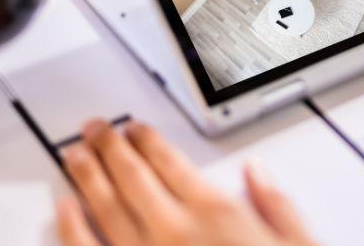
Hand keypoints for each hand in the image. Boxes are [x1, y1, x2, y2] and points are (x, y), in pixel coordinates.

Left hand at [57, 119, 314, 245]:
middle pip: (131, 175)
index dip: (147, 139)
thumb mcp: (299, 245)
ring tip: (73, 154)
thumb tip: (257, 173)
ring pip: (103, 206)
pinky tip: (64, 209)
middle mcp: (173, 231)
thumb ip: (276, 205)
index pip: (170, 161)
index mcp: (216, 213)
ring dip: (86, 174)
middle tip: (95, 129)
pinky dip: (71, 227)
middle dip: (109, 146)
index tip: (135, 128)